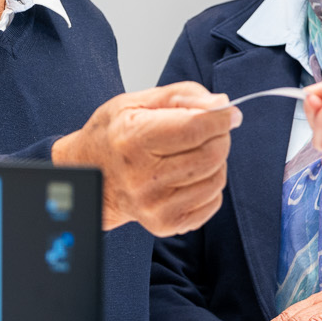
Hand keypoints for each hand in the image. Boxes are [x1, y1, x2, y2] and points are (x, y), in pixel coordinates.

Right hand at [53, 82, 238, 234]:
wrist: (92, 176)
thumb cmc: (113, 136)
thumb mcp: (136, 102)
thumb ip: (182, 96)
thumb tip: (220, 105)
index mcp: (134, 140)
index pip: (195, 128)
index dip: (220, 118)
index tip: (228, 113)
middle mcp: (143, 177)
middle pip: (211, 155)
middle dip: (220, 137)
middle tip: (209, 131)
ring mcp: (155, 205)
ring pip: (217, 178)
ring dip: (216, 161)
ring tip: (193, 153)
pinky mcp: (166, 224)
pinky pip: (213, 201)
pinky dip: (209, 184)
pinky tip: (188, 175)